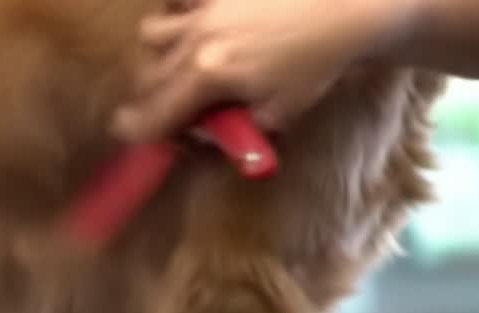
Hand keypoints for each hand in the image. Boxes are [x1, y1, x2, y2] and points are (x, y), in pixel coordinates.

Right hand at [112, 0, 412, 142]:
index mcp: (208, 75)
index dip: (136, 129)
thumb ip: (235, 131)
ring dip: (159, 52)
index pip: (153, 113)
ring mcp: (203, 7)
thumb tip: (204, 135)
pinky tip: (198, 21)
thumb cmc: (316, 62)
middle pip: (146, 76)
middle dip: (153, 97)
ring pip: (152, 33)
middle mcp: (195, 39)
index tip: (130, 134)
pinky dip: (178, 10)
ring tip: (183, 59)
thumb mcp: (279, 113)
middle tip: (176, 106)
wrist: (347, 5)